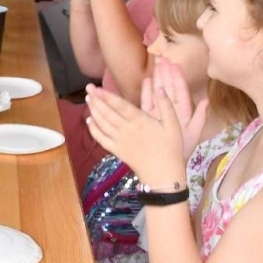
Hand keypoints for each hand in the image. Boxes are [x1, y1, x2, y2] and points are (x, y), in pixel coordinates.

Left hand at [83, 69, 196, 189]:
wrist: (163, 174)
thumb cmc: (170, 148)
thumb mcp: (174, 125)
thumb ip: (166, 106)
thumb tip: (160, 89)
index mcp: (140, 121)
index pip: (120, 105)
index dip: (107, 96)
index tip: (97, 88)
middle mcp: (126, 129)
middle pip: (107, 112)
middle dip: (96, 100)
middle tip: (88, 88)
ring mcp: (119, 141)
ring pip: (102, 123)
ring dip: (94, 111)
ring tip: (88, 99)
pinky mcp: (116, 150)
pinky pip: (101, 139)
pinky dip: (93, 129)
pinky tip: (89, 121)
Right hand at [146, 56, 209, 159]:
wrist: (167, 165)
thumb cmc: (182, 151)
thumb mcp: (193, 135)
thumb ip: (200, 118)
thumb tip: (206, 101)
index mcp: (183, 112)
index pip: (180, 91)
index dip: (178, 78)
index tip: (175, 65)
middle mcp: (171, 110)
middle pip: (168, 88)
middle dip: (166, 73)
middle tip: (162, 58)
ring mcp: (159, 113)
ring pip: (159, 92)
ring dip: (158, 78)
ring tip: (155, 65)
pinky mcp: (149, 118)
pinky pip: (147, 102)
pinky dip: (147, 91)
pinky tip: (147, 81)